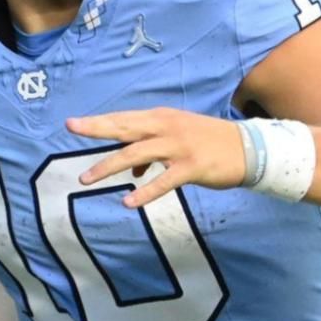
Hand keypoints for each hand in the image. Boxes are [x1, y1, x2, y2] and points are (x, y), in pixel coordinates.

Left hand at [66, 108, 245, 208]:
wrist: (249, 148)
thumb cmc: (209, 143)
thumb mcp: (178, 139)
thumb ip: (151, 151)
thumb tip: (130, 172)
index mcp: (161, 118)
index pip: (124, 119)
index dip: (99, 121)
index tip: (73, 123)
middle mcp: (166, 127)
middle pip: (125, 128)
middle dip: (96, 129)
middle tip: (71, 128)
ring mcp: (178, 146)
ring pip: (136, 154)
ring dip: (109, 166)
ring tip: (87, 179)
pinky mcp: (192, 166)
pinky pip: (164, 181)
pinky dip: (145, 192)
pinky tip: (128, 202)